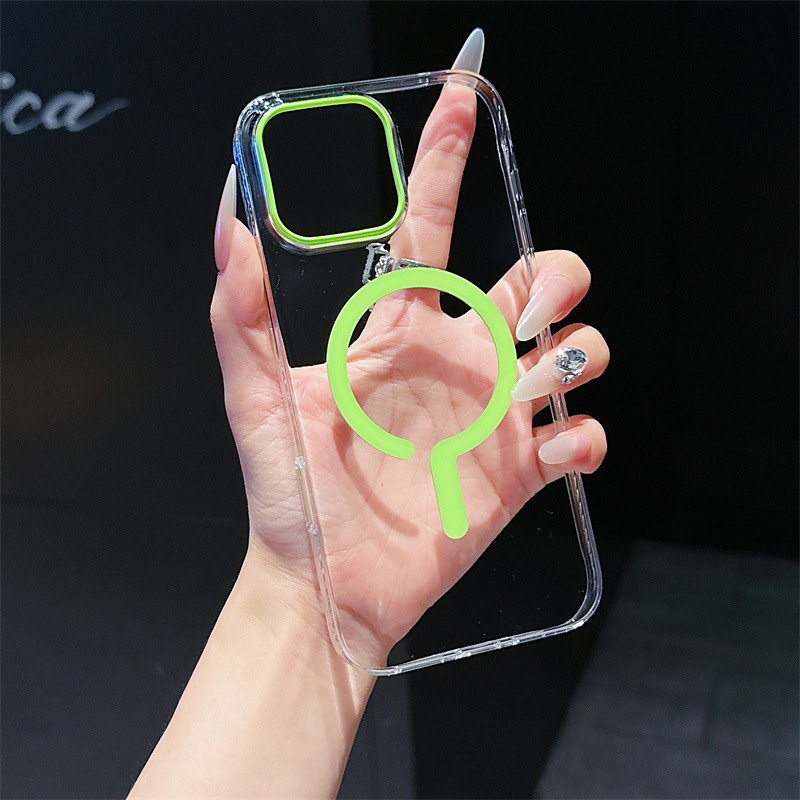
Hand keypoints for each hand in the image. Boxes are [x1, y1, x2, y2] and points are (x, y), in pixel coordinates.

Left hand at [212, 63, 607, 668]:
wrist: (324, 582)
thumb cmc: (288, 493)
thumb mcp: (253, 396)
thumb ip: (241, 311)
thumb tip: (230, 221)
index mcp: (398, 331)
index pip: (431, 229)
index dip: (446, 159)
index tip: (462, 95)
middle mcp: (456, 362)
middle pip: (538, 281)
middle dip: (554, 276)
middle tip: (518, 316)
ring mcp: (493, 417)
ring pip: (576, 350)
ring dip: (578, 350)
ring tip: (538, 379)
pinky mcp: (519, 472)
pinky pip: (581, 437)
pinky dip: (582, 436)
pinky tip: (552, 449)